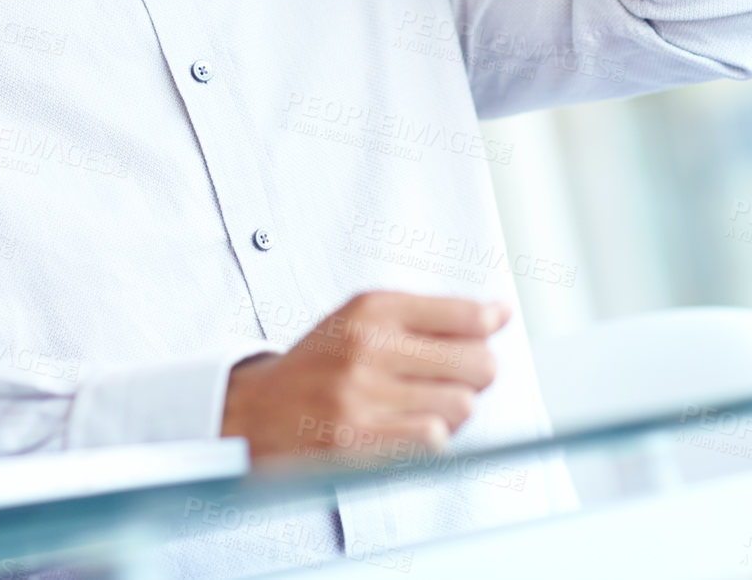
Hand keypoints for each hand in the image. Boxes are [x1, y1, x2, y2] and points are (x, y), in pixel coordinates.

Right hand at [221, 291, 510, 467]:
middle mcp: (367, 346)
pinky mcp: (356, 441)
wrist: (249, 412)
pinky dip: (431, 440)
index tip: (485, 337)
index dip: (486, 331)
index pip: (468, 316)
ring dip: (452, 413)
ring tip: (422, 408)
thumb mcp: (364, 320)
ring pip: (460, 407)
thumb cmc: (318, 366)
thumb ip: (433, 316)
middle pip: (477, 364)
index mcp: (372, 309)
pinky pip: (432, 441)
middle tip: (451, 380)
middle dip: (476, 376)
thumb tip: (502, 313)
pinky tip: (408, 432)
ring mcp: (361, 395)